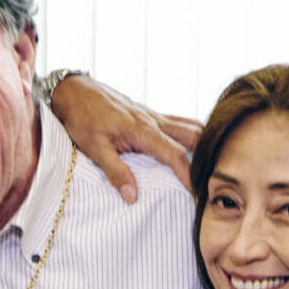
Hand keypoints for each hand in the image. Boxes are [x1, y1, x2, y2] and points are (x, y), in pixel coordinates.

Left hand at [48, 72, 200, 201]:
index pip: (175, 154)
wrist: (74, 91)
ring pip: (188, 125)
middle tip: (213, 176)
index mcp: (143, 130)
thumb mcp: (94, 148)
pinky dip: (189, 134)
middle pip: (193, 134)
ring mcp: (152, 115)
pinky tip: (191, 146)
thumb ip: (115, 172)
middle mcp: (154, 120)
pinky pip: (177, 123)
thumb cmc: (82, 118)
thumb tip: (133, 196)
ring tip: (209, 163)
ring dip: (201, 142)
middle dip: (206, 154)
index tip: (198, 192)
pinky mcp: (148, 114)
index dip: (189, 174)